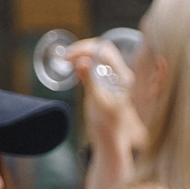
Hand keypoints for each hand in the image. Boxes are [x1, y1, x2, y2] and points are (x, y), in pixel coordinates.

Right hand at [65, 37, 143, 151]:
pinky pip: (97, 64)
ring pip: (99, 55)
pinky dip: (85, 62)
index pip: (104, 50)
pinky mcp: (109, 82)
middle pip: (102, 48)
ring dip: (82, 54)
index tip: (69, 56)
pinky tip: (76, 70)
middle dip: (82, 49)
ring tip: (68, 63)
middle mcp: (122, 75)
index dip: (85, 48)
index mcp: (123, 78)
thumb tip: (81, 61)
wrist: (111, 140)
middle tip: (66, 58)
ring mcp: (116, 77)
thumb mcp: (95, 102)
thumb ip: (89, 80)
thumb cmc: (105, 124)